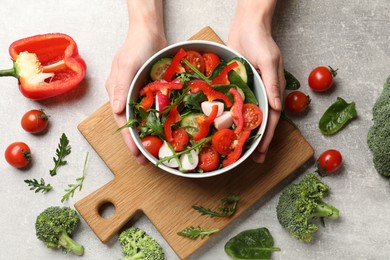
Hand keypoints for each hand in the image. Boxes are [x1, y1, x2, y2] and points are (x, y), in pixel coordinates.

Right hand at [105, 25, 165, 163]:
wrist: (150, 32)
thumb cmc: (136, 46)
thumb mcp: (126, 66)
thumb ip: (120, 88)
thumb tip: (116, 110)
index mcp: (117, 93)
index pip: (122, 122)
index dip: (129, 140)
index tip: (136, 156)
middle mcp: (127, 96)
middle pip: (132, 124)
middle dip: (139, 143)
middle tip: (147, 161)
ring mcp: (139, 93)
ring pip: (144, 119)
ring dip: (149, 134)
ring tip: (157, 150)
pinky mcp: (151, 90)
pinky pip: (155, 109)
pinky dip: (159, 120)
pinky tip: (167, 129)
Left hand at [228, 17, 285, 162]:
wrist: (247, 25)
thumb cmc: (261, 41)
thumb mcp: (269, 61)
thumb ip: (273, 83)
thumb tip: (277, 107)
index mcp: (273, 90)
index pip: (271, 119)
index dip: (267, 137)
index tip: (261, 153)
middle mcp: (262, 93)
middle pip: (260, 121)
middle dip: (257, 141)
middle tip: (250, 159)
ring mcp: (250, 90)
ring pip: (247, 116)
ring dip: (244, 132)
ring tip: (237, 148)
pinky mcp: (238, 85)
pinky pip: (235, 104)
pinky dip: (232, 116)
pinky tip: (225, 126)